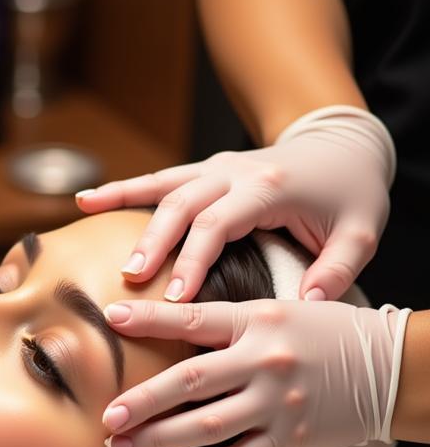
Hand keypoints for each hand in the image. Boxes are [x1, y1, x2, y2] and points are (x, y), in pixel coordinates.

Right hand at [76, 106, 395, 302]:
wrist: (344, 144)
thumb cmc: (350, 194)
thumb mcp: (362, 232)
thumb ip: (337, 268)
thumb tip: (309, 302)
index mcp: (269, 187)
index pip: (219, 225)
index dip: (194, 260)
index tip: (176, 300)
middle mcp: (236, 171)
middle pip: (182, 205)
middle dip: (154, 243)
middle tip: (132, 279)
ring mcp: (217, 167)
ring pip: (163, 187)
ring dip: (126, 209)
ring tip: (93, 229)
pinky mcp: (204, 170)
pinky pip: (157, 179)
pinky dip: (121, 190)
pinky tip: (85, 200)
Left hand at [99, 297, 409, 446]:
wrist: (391, 368)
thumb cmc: (327, 334)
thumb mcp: (280, 311)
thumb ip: (228, 322)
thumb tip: (169, 324)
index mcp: (259, 321)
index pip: (194, 319)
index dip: (150, 319)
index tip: (111, 318)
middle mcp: (264, 361)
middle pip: (190, 382)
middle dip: (142, 401)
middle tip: (106, 417)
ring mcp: (277, 404)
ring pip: (205, 427)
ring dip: (157, 440)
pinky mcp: (289, 439)